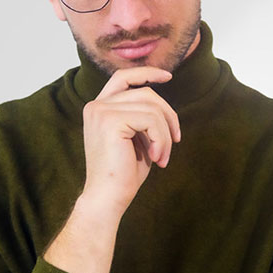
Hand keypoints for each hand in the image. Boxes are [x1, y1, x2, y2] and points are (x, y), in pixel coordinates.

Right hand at [81, 66, 180, 217]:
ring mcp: (101, 111)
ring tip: (162, 157)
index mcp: (98, 108)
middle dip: (168, 115)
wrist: (107, 199)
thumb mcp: (135, 138)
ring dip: (165, 134)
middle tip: (176, 141)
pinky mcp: (110, 121)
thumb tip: (162, 105)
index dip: (146, 72)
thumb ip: (142, 117)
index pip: (123, 77)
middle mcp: (96, 106)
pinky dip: (161, 140)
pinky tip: (156, 159)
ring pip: (152, 108)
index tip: (168, 76)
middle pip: (145, 93)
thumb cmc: (123, 174)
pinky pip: (151, 120)